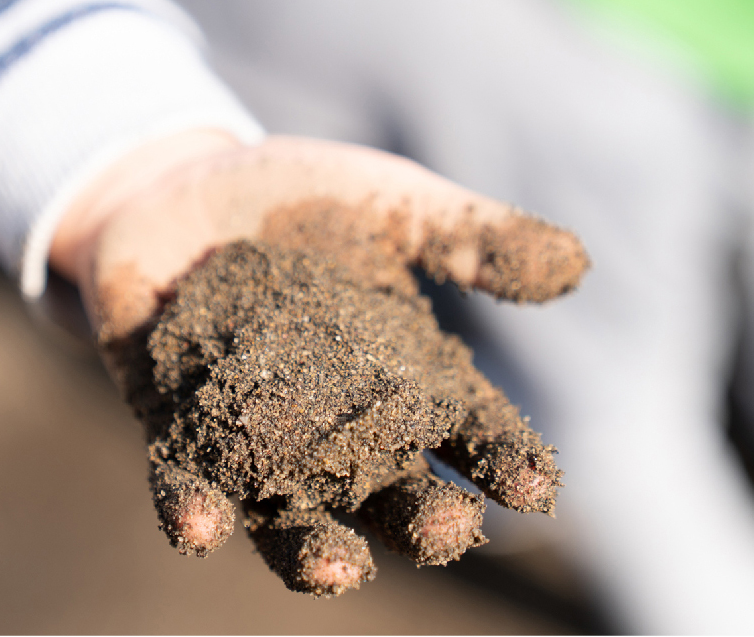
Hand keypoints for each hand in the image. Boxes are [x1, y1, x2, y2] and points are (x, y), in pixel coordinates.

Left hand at [50, 130, 588, 594]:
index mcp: (405, 381)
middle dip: (420, 519)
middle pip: (389, 494)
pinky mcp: (178, 429)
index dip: (505, 459)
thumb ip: (471, 236)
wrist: (188, 185)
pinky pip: (185, 481)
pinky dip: (194, 508)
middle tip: (449, 526)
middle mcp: (337, 428)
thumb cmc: (305, 200)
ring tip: (337, 568)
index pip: (470, 432)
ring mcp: (255, 437)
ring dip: (315, 551)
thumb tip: (576, 265)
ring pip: (291, 515)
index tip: (538, 485)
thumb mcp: (394, 205)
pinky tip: (201, 525)